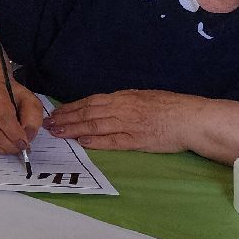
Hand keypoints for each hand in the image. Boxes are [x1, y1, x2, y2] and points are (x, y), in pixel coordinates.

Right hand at [0, 74, 44, 154]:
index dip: (13, 131)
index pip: (1, 113)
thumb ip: (33, 116)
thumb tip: (28, 136)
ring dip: (0, 147)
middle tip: (20, 148)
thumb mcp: (27, 97)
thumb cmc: (7, 93)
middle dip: (7, 142)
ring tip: (13, 148)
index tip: (24, 142)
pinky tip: (3, 147)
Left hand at [44, 89, 197, 152]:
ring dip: (73, 129)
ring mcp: (128, 125)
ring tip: (57, 132)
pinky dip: (95, 141)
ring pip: (94, 126)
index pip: (89, 102)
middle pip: (87, 113)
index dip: (70, 107)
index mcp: (122, 97)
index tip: (55, 112)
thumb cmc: (169, 106)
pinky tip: (81, 142)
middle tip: (47, 123)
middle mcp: (121, 109)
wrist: (190, 118)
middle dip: (65, 118)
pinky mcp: (136, 140)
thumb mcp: (142, 96)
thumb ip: (122, 101)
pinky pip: (112, 141)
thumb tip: (104, 105)